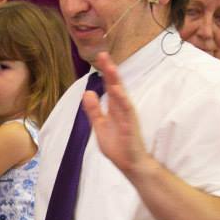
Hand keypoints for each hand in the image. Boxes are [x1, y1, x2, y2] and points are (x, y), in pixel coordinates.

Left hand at [82, 52, 149, 176]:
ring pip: (122, 95)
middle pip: (116, 86)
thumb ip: (94, 110)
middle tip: (103, 54)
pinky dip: (122, 100)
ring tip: (110, 67)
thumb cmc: (118, 146)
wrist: (131, 165)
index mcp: (115, 108)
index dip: (105, 72)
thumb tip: (87, 92)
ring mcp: (127, 117)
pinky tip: (117, 90)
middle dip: (110, 70)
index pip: (110, 86)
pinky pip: (126, 111)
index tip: (100, 56)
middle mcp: (122, 109)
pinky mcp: (130, 126)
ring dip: (116, 81)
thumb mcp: (100, 126)